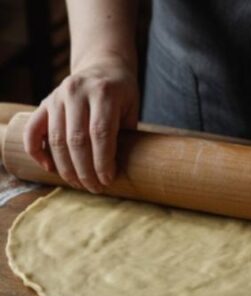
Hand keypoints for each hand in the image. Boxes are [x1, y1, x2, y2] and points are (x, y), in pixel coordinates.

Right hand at [23, 59, 138, 192]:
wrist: (103, 66)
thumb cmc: (122, 94)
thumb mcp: (132, 109)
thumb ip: (126, 134)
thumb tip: (124, 172)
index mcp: (104, 93)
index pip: (100, 133)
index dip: (103, 161)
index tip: (108, 180)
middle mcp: (77, 91)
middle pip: (76, 139)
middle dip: (85, 170)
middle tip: (94, 188)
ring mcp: (58, 96)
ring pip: (55, 138)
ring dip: (66, 167)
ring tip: (78, 184)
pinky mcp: (45, 102)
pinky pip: (33, 129)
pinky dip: (37, 150)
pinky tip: (49, 167)